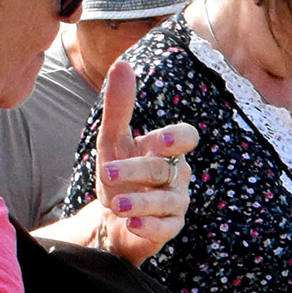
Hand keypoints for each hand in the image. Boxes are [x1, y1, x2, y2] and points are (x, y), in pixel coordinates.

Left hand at [86, 61, 198, 264]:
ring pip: (167, 201)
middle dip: (134, 171)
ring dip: (140, 201)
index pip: (186, 137)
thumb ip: (119, 106)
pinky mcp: (169, 229)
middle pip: (164, 170)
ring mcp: (176, 203)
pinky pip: (166, 228)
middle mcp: (176, 175)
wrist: (111, 219)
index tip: (161, 141)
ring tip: (116, 204)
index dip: (178, 138)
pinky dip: (149, 225)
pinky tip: (132, 223)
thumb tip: (122, 64)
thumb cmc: (118, 175)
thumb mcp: (112, 140)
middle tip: (105, 173)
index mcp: (166, 151)